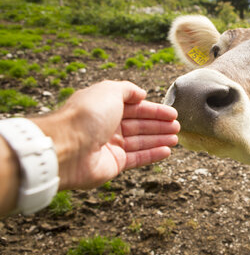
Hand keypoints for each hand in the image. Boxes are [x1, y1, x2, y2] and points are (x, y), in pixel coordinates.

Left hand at [33, 80, 179, 189]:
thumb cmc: (87, 115)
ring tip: (176, 138)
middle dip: (159, 125)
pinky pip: (137, 158)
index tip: (173, 113)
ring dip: (159, 139)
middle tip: (177, 126)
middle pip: (140, 124)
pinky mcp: (114, 164)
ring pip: (141, 141)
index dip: (155, 110)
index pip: (136, 108)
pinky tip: (167, 151)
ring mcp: (110, 146)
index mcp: (105, 107)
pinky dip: (153, 154)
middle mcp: (107, 126)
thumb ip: (127, 89)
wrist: (67, 148)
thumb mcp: (109, 91)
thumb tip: (141, 94)